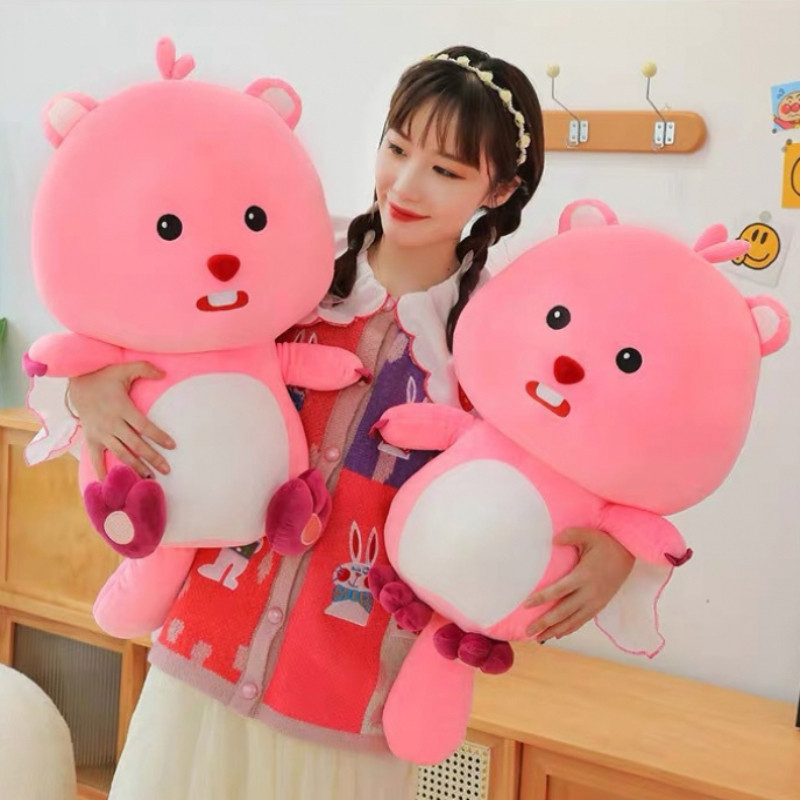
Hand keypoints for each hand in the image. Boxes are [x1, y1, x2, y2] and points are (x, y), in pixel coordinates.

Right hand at [68, 362, 174, 478]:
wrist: (77, 384)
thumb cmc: (105, 377)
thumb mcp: (124, 369)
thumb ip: (145, 369)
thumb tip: (164, 373)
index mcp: (122, 408)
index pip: (144, 426)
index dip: (158, 436)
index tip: (172, 446)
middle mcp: (111, 423)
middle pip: (135, 444)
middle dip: (152, 458)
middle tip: (167, 470)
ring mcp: (100, 433)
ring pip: (120, 453)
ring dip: (135, 467)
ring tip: (149, 478)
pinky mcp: (91, 439)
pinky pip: (96, 459)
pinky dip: (102, 472)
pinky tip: (111, 484)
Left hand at [524, 528, 633, 642]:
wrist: (629, 554)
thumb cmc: (606, 543)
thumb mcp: (589, 535)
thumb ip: (570, 535)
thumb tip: (553, 540)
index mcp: (584, 576)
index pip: (559, 591)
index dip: (542, 598)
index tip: (526, 605)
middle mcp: (589, 593)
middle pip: (563, 612)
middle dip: (544, 622)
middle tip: (527, 630)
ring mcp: (595, 602)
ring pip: (572, 621)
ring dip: (555, 631)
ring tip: (538, 637)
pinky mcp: (600, 605)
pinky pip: (582, 621)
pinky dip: (569, 629)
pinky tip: (557, 634)